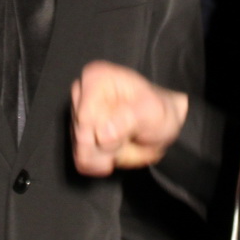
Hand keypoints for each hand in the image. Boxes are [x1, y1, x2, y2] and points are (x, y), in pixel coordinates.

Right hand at [71, 60, 188, 175]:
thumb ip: (130, 118)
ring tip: (127, 140)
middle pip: (82, 138)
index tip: (130, 131)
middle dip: (111, 147)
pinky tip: (118, 149)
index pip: (85, 119)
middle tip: (132, 136)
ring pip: (83, 153)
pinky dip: (104, 162)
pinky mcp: (77, 136)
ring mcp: (77, 115)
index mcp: (95, 77)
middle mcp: (80, 94)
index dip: (108, 135)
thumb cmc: (159, 111)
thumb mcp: (153, 111)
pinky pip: (84, 162)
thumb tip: (102, 135)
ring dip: (110, 155)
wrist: (163, 123)